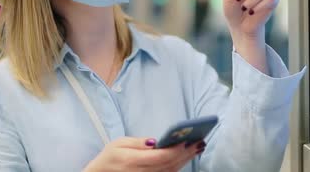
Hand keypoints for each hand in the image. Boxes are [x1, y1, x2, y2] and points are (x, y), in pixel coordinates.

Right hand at [84, 137, 204, 171]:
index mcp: (131, 161)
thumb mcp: (118, 143)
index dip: (174, 150)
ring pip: (170, 171)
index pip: (159, 157)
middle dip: (186, 153)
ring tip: (198, 148)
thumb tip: (155, 141)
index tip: (187, 140)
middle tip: (200, 142)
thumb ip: (138, 143)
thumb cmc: (109, 158)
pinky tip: (186, 158)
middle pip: (168, 165)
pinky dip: (179, 166)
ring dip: (186, 160)